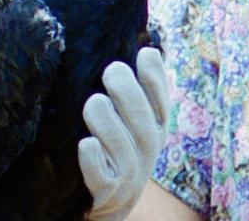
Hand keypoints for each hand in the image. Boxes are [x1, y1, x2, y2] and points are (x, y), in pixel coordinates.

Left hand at [79, 48, 170, 220]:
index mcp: (156, 127)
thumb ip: (139, 87)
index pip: (163, 102)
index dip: (156, 79)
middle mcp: (147, 149)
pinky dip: (93, 161)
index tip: (143, 54)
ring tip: (94, 103)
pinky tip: (85, 144)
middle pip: (144, 121)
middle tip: (111, 71)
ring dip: (107, 123)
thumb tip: (149, 46)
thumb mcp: (134, 118)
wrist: (109, 202)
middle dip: (128, 93)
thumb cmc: (119, 146)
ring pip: (122, 147)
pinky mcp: (107, 194)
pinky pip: (102, 178)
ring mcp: (130, 174)